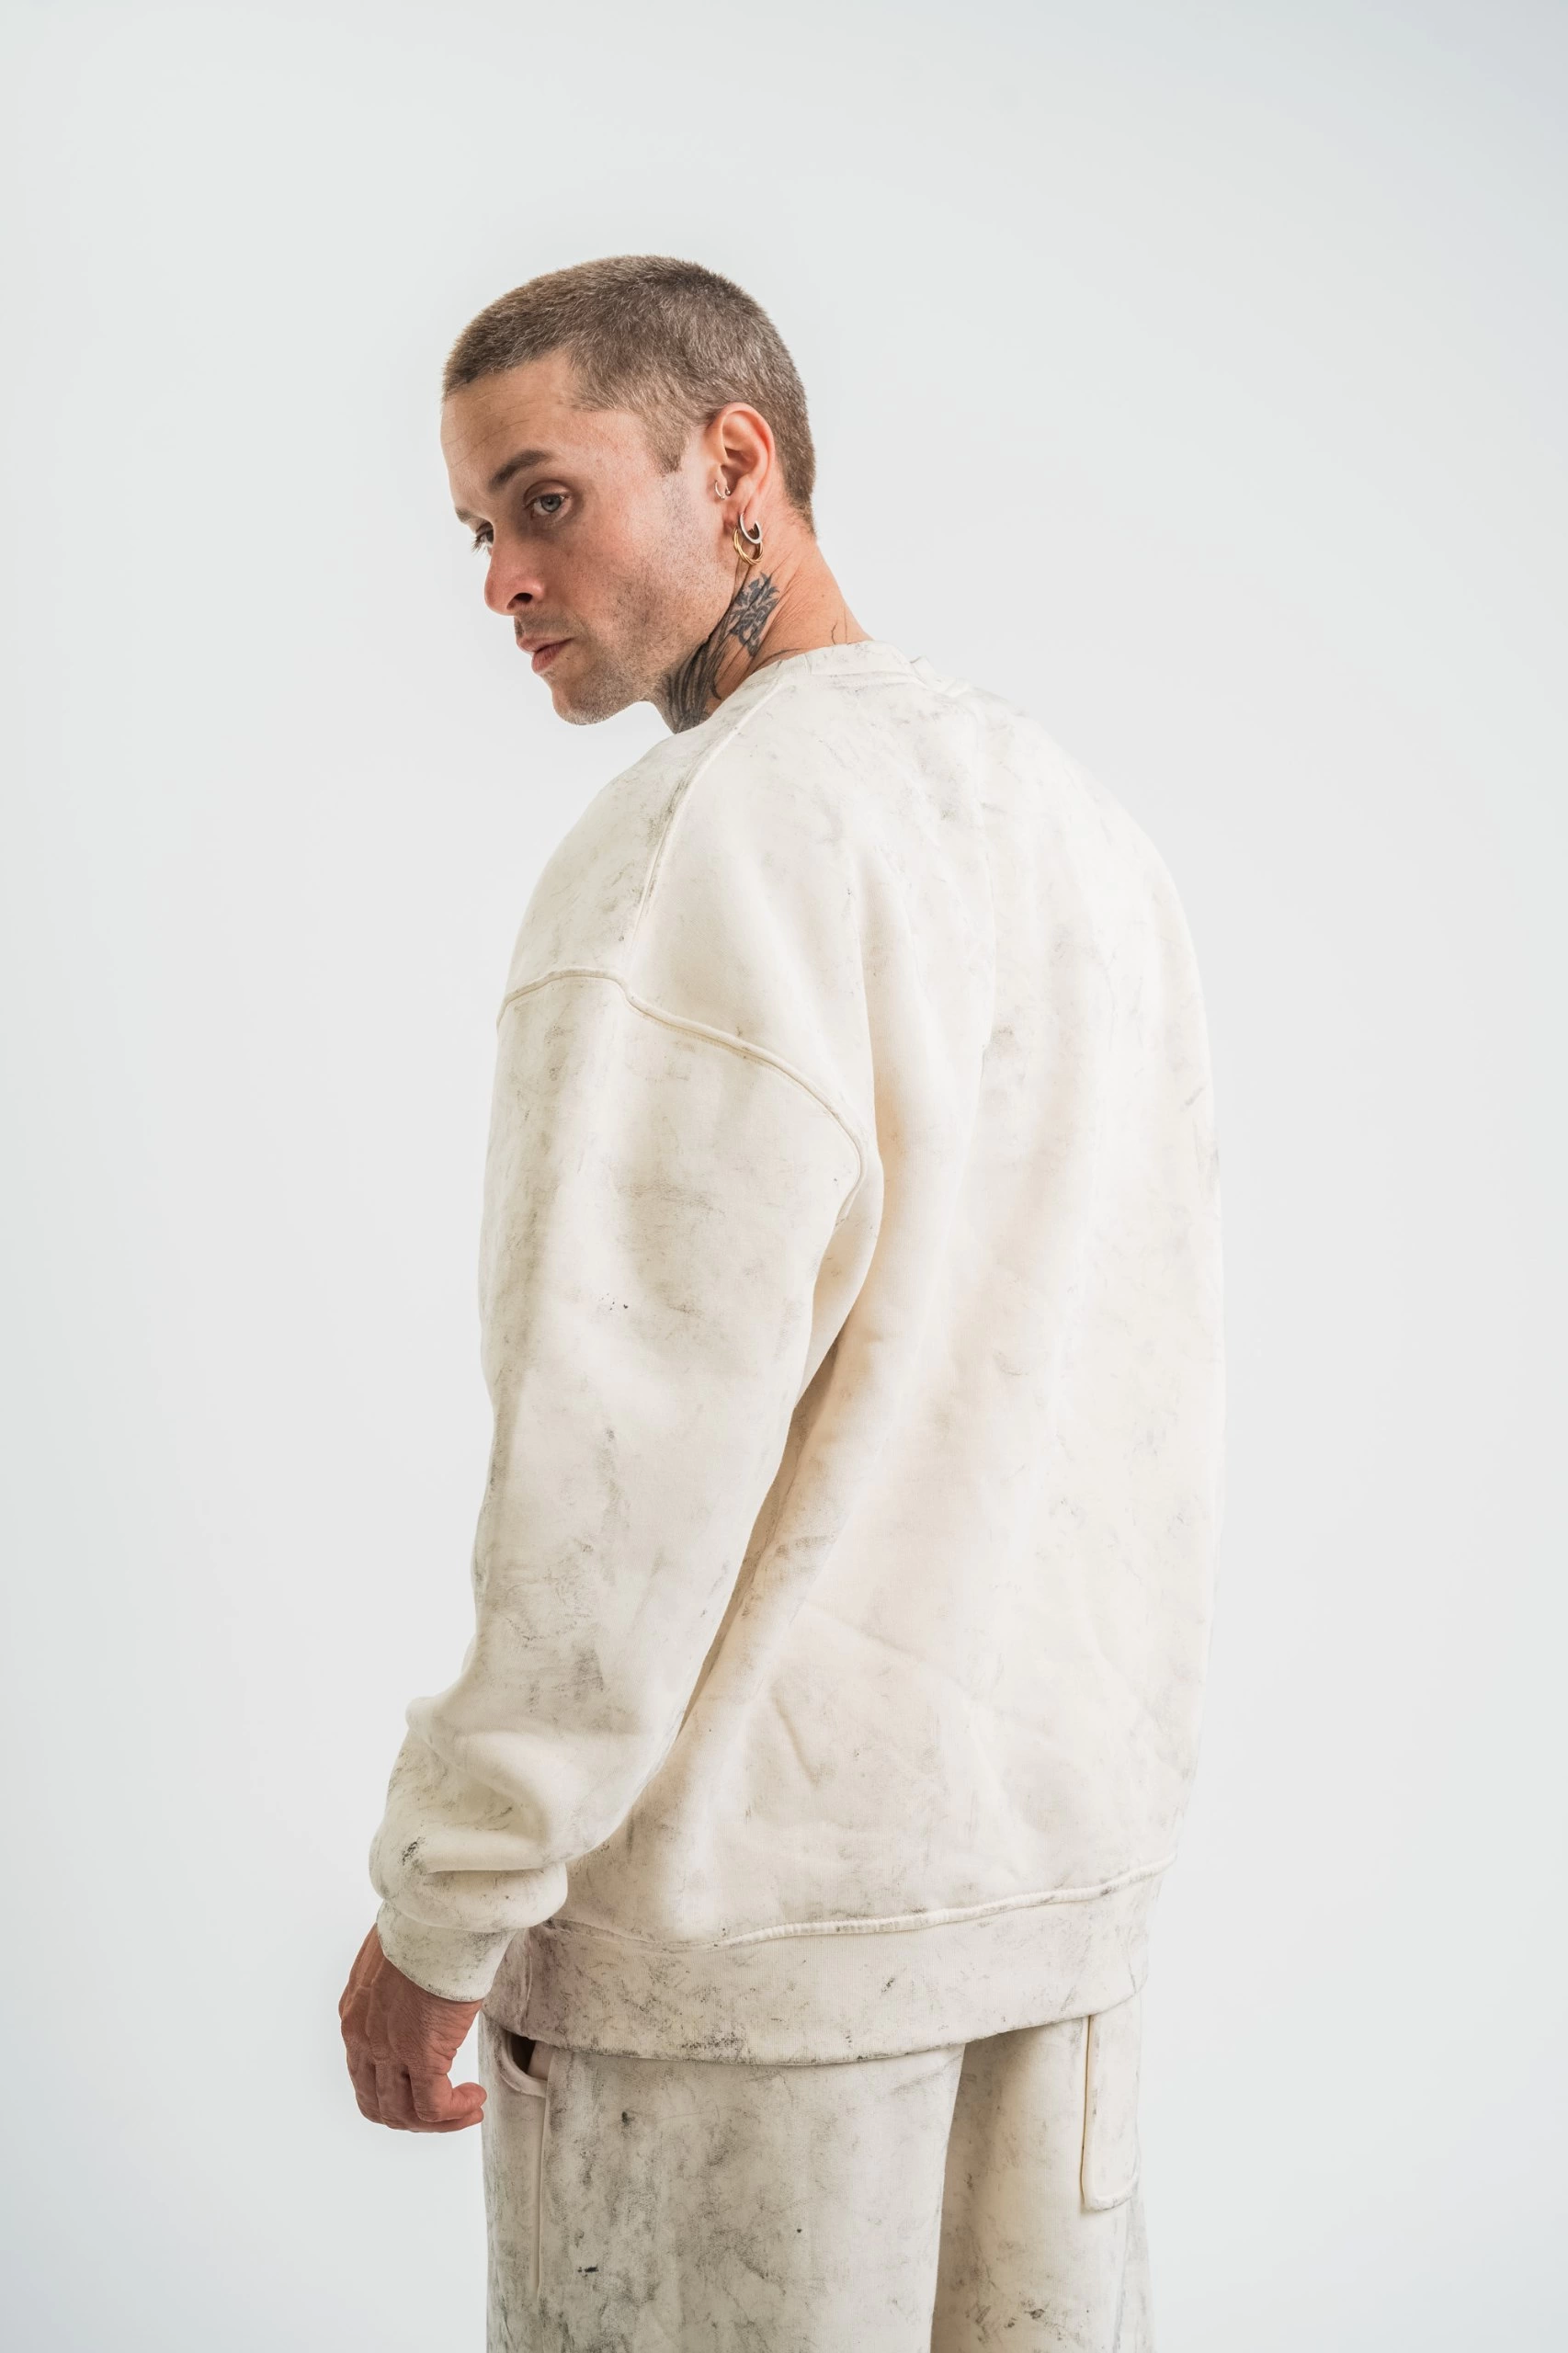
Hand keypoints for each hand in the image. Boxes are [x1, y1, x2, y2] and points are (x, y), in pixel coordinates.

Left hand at [338, 1923, 485, 2131]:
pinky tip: (474, 2100)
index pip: (363, 2076)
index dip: (395, 2092)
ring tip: (467, 2108)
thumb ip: (395, 1985)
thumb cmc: (426, 1922)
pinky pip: (433, 2106)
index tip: (424, 2088)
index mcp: (355, 2014)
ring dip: (438, 2121)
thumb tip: (415, 1991)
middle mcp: (363, 2038)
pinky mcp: (422, 2054)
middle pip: (379, 2104)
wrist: (440, 1912)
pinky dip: (453, 2113)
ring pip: (404, 2114)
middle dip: (413, 2117)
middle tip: (446, 2110)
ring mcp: (390, 2049)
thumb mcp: (396, 1958)